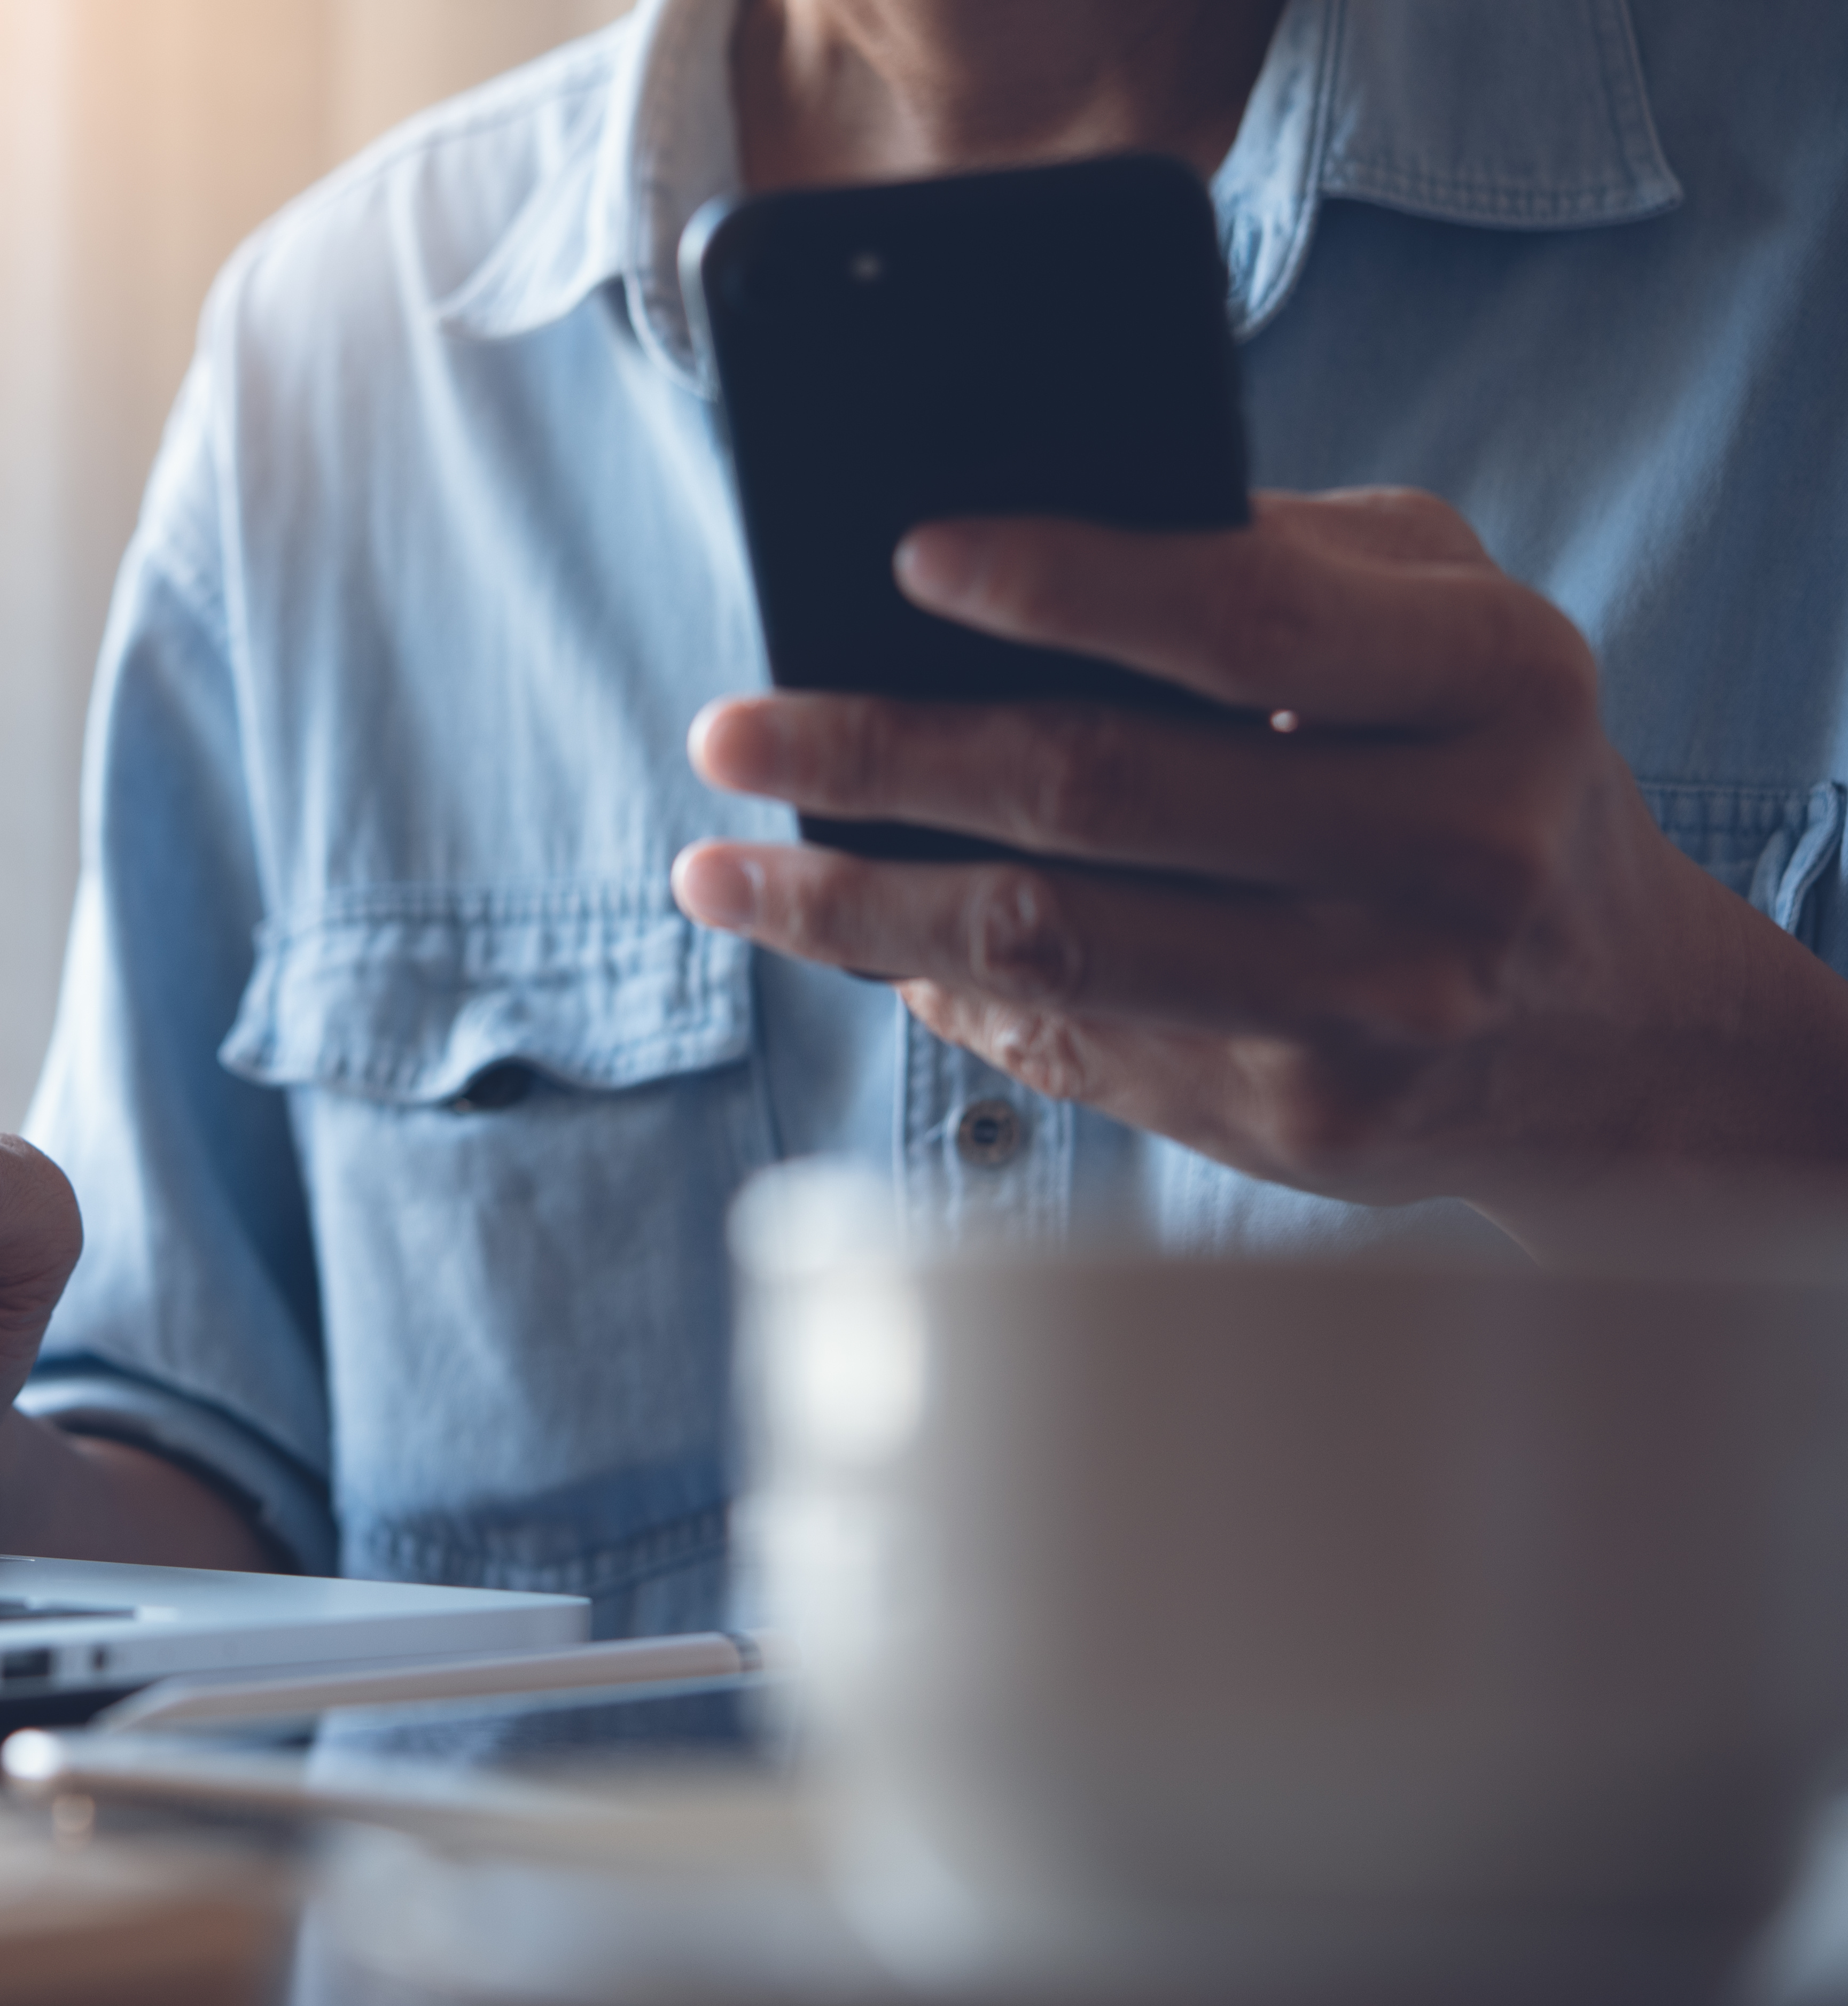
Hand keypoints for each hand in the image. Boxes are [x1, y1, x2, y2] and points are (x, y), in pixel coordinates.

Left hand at [673, 489, 1847, 1225]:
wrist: (1616, 1027)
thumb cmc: (1482, 765)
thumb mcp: (1442, 620)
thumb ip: (1269, 558)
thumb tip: (999, 563)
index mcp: (1494, 683)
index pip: (1242, 621)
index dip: (1060, 583)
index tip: (899, 555)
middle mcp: (1453, 851)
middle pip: (1100, 793)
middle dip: (876, 758)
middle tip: (726, 731)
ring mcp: (1376, 1007)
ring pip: (1049, 948)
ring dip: (848, 909)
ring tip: (715, 871)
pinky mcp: (1304, 1123)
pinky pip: (1072, 1044)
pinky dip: (936, 988)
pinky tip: (853, 946)